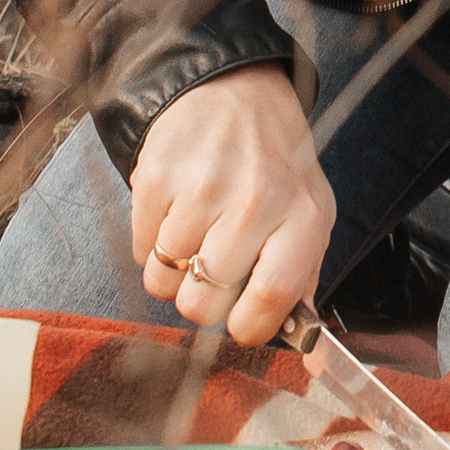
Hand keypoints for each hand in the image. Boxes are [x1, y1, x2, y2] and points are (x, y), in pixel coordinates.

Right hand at [130, 69, 333, 346]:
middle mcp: (256, 201)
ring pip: (164, 283)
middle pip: (205, 302)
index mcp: (303, 217)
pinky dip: (151, 248)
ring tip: (193, 238)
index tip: (240, 325)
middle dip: (201, 303)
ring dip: (173, 275)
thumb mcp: (310, 214)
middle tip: (210, 275)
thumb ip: (303, 283)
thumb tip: (305, 357)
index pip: (271, 299)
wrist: (233, 92)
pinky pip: (140, 253)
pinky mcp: (157, 176)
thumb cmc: (275, 166)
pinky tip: (174, 216)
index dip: (248, 328)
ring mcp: (202, 187)